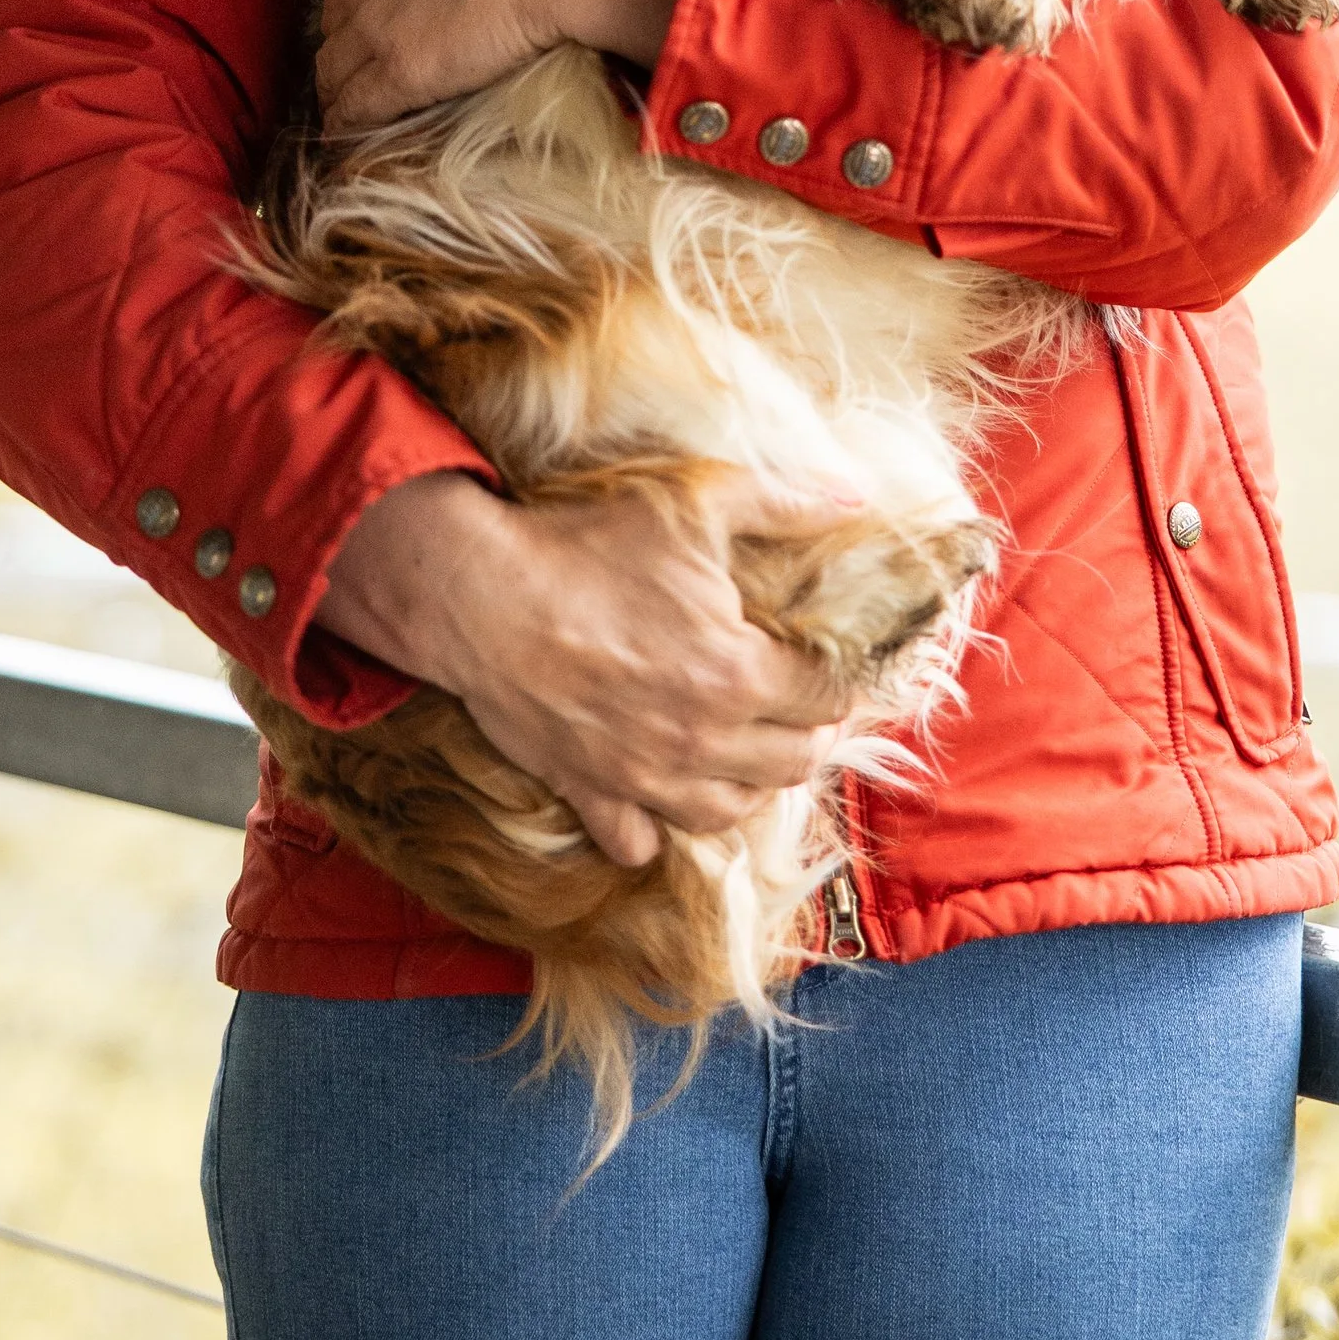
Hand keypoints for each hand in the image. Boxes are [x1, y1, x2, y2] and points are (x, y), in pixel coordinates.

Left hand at [315, 0, 694, 131]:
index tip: (384, 4)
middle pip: (337, 13)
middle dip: (353, 32)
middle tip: (379, 52)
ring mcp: (371, 23)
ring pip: (334, 63)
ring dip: (343, 81)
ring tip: (356, 103)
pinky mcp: (396, 73)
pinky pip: (352, 105)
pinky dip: (346, 121)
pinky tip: (347, 136)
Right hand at [317, 470, 851, 866]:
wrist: (480, 595)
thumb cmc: (588, 546)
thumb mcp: (697, 503)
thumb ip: (786, 502)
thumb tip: (858, 498)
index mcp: (738, 674)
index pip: (826, 699)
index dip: (840, 681)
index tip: (833, 666)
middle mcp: (701, 740)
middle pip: (791, 763)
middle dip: (806, 733)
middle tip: (798, 705)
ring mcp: (644, 776)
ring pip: (728, 813)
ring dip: (750, 784)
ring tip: (749, 750)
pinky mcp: (589, 790)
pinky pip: (637, 841)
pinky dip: (657, 829)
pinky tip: (663, 797)